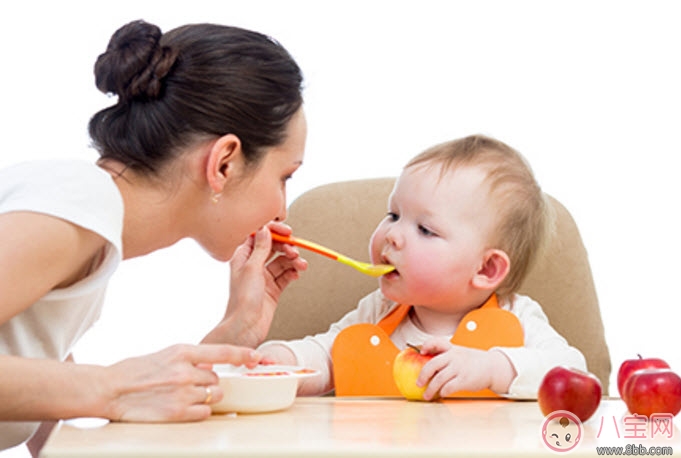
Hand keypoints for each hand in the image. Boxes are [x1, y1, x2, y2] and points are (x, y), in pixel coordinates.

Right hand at [104, 344, 261, 421]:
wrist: (109, 389)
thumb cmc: (134, 371)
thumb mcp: (164, 355)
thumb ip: (188, 360)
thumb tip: (208, 367)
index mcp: (182, 351)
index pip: (221, 352)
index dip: (242, 354)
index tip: (255, 357)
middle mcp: (185, 371)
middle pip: (217, 379)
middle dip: (208, 383)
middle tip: (189, 385)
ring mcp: (182, 392)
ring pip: (212, 396)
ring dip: (204, 398)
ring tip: (182, 396)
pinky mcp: (177, 412)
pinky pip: (204, 414)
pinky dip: (198, 412)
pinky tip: (183, 408)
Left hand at [203, 223, 307, 346]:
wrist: (246, 327)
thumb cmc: (242, 300)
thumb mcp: (252, 268)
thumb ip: (260, 248)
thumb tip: (264, 229)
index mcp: (243, 257)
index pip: (259, 236)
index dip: (273, 231)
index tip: (287, 232)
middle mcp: (253, 265)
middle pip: (274, 248)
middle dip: (286, 247)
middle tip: (295, 251)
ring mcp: (264, 277)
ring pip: (283, 261)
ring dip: (293, 261)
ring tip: (301, 265)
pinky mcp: (273, 289)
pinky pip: (286, 275)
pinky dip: (293, 272)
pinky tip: (296, 274)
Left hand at [416, 338, 515, 399]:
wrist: (492, 367)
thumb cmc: (473, 362)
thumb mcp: (460, 353)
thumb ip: (447, 356)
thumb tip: (429, 367)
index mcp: (452, 349)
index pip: (437, 342)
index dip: (427, 345)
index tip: (421, 351)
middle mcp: (454, 357)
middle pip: (433, 364)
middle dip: (423, 375)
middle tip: (418, 383)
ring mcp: (459, 368)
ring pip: (439, 379)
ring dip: (430, 389)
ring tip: (426, 395)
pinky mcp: (464, 380)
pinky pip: (448, 387)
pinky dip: (442, 392)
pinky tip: (441, 394)